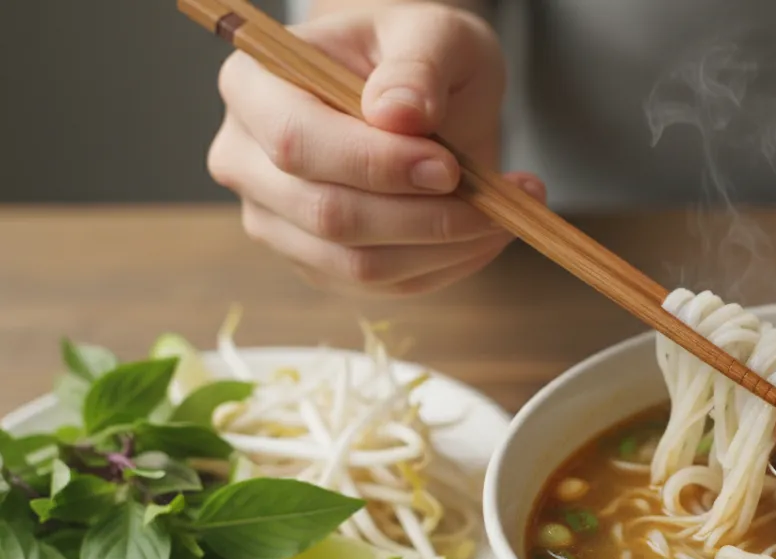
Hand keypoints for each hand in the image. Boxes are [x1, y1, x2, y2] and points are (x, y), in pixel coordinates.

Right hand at [207, 3, 543, 295]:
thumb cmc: (413, 55)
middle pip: (328, 215)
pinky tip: (486, 232)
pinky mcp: (319, 263)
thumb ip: (417, 65)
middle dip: (425, 216)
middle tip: (498, 198)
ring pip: (359, 264)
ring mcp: (277, 220)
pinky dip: (447, 265)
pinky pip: (386, 285)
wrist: (413, 92)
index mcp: (254, 87)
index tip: (450, 167)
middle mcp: (247, 160)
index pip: (299, 143)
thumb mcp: (431, 33)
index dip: (377, 165)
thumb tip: (400, 114)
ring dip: (446, 248)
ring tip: (507, 211)